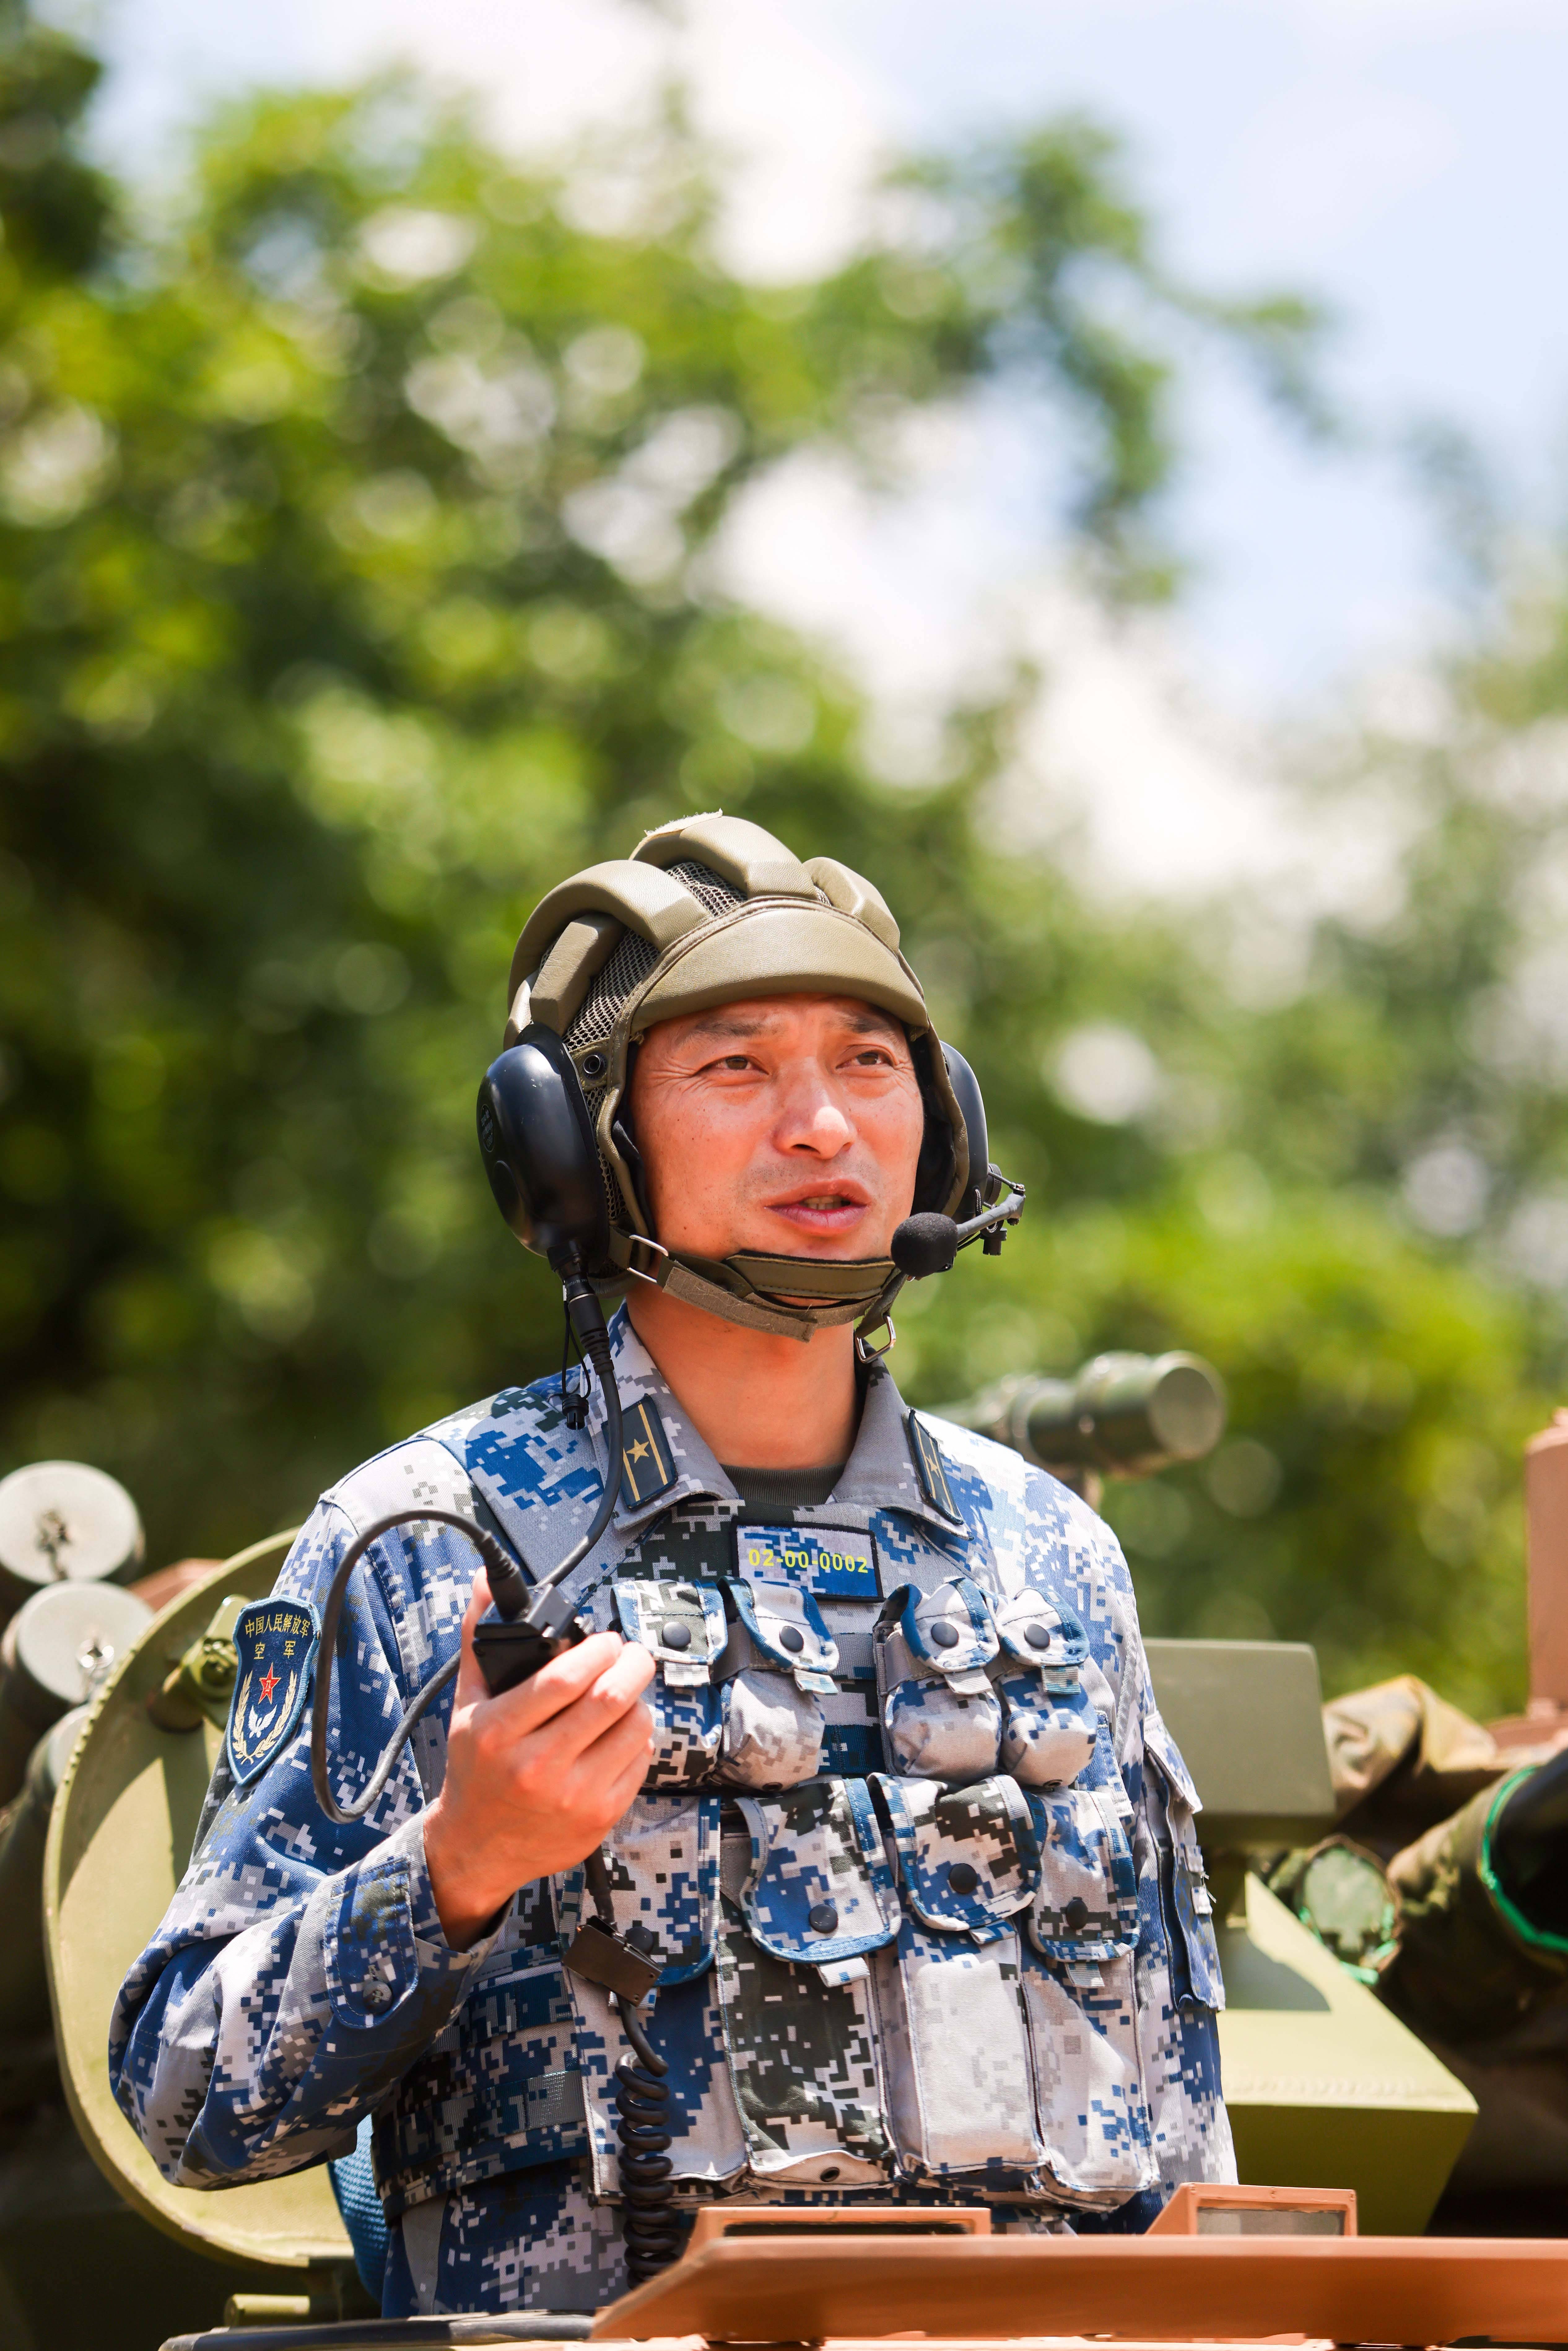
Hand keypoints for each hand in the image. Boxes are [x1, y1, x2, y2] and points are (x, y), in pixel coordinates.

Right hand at [422, 1570, 655, 1948]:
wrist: (477, 1848)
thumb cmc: (475, 1769)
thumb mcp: (466, 1705)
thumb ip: (480, 1640)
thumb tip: (485, 1581)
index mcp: (500, 1733)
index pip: (565, 1678)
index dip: (597, 1649)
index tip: (605, 1641)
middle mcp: (537, 1767)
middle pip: (610, 1698)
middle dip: (632, 1663)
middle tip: (629, 1655)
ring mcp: (573, 1796)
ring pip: (635, 1727)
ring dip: (638, 1700)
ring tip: (623, 1693)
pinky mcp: (600, 1817)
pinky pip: (641, 1761)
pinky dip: (638, 1738)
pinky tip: (618, 1732)